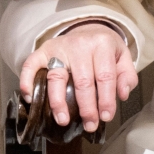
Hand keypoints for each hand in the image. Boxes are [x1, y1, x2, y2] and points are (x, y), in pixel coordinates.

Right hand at [20, 23, 137, 132]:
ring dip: (58, 102)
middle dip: (86, 107)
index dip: (106, 99)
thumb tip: (122, 95)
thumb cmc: (105, 48)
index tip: (106, 117)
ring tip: (63, 120)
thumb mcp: (122, 56)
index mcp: (102, 44)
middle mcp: (80, 44)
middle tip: (89, 124)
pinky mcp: (44, 50)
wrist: (88, 28)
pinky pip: (31, 64)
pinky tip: (30, 97)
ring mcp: (60, 47)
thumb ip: (126, 76)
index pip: (105, 76)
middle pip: (82, 80)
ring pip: (56, 77)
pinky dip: (27, 80)